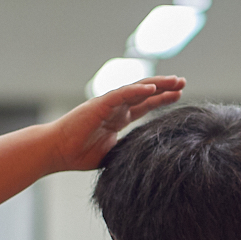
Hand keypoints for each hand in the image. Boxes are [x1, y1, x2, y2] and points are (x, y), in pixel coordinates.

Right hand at [45, 77, 185, 171]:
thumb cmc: (79, 154)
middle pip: (145, 94)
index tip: (180, 95)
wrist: (57, 152)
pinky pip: (121, 94)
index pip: (145, 105)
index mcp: (119, 118)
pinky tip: (153, 88)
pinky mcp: (99, 104)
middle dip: (165, 87)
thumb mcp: (113, 153)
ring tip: (175, 81)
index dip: (162, 99)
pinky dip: (136, 90)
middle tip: (183, 82)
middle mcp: (115, 108)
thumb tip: (148, 159)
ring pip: (136, 89)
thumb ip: (128, 149)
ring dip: (157, 84)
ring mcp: (108, 104)